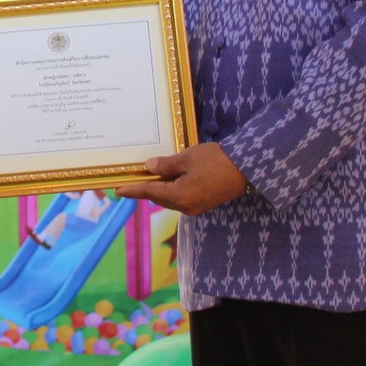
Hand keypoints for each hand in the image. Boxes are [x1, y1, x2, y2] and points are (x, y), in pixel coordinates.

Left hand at [116, 142, 249, 215]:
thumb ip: (166, 165)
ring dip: (161, 188)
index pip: (148, 192)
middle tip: (136, 176)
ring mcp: (196, 207)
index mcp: (179, 196)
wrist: (247, 168)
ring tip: (154, 174)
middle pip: (158, 198)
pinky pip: (181, 198)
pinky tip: (173, 178)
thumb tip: (149, 167)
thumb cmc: (216, 160)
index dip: (132, 190)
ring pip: (170, 199)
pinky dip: (173, 189)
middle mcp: (185, 207)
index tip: (117, 190)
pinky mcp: (204, 204)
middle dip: (147, 188)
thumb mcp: (187, 158)